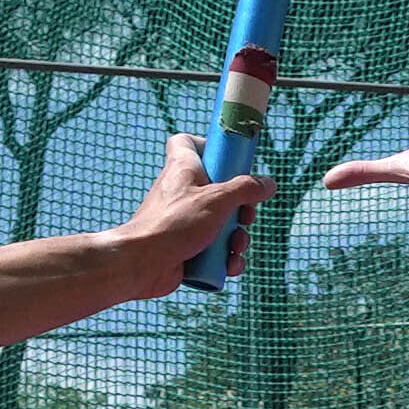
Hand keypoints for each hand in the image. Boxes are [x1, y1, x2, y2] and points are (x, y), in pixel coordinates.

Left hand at [121, 131, 267, 289]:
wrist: (140, 264)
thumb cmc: (174, 223)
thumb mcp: (217, 200)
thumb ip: (245, 189)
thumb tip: (268, 184)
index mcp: (183, 168)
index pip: (187, 142)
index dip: (208, 144)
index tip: (229, 158)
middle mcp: (182, 192)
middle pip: (220, 190)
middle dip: (241, 208)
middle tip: (245, 217)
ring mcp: (184, 222)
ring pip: (221, 224)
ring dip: (237, 238)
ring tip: (236, 248)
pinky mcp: (186, 248)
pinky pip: (213, 250)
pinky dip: (225, 258)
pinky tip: (231, 266)